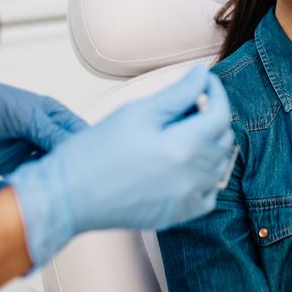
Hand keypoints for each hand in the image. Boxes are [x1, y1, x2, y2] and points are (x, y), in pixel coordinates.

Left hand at [0, 80, 87, 174]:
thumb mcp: (29, 115)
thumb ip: (52, 132)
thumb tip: (73, 148)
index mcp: (54, 117)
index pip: (78, 133)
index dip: (86, 147)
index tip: (89, 161)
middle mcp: (45, 135)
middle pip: (66, 154)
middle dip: (70, 165)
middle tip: (74, 176)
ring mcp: (31, 152)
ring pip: (51, 168)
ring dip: (52, 175)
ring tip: (54, 181)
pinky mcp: (16, 167)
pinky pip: (31, 178)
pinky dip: (34, 182)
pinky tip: (35, 183)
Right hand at [6, 65, 234, 265]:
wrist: (68, 196)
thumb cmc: (95, 152)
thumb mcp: (137, 112)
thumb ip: (177, 94)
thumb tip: (201, 75)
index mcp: (184, 148)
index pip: (221, 115)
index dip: (216, 93)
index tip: (204, 82)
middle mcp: (192, 177)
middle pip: (223, 140)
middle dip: (213, 116)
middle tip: (189, 104)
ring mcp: (186, 200)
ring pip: (219, 166)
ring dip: (211, 145)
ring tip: (185, 131)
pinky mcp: (176, 215)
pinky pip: (208, 194)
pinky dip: (206, 177)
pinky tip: (186, 165)